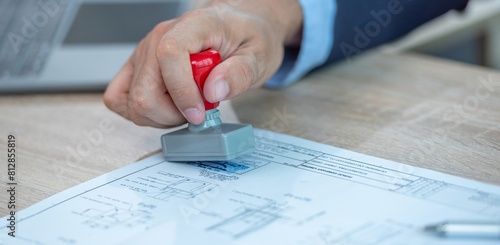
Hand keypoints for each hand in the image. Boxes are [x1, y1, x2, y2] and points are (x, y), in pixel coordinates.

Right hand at [103, 0, 301, 127]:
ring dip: (161, 116)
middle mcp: (160, 37)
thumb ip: (240, 73)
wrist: (237, 30)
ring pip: (132, 101)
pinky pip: (120, 98)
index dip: (182, 92)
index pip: (169, 55)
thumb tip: (214, 91)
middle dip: (172, 113)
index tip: (200, 112)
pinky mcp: (138, 68)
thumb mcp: (259, 56)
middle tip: (199, 110)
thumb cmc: (246, 39)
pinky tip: (169, 107)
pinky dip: (143, 112)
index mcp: (193, 26)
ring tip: (187, 106)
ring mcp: (145, 53)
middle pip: (144, 90)